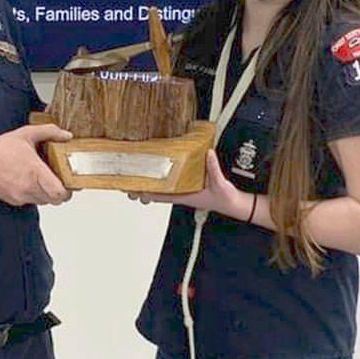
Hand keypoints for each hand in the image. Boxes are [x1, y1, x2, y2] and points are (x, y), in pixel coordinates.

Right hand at [0, 123, 73, 206]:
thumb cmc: (0, 150)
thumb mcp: (27, 134)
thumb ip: (49, 132)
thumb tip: (66, 135)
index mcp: (35, 172)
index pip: (60, 193)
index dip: (69, 190)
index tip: (70, 182)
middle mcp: (29, 187)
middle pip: (56, 200)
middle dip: (61, 192)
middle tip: (61, 181)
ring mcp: (22, 196)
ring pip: (45, 201)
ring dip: (48, 193)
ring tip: (45, 179)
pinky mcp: (15, 200)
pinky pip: (32, 201)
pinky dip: (35, 194)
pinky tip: (30, 181)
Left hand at [127, 150, 252, 220]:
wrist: (234, 204)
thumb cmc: (225, 198)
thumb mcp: (220, 183)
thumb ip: (214, 169)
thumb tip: (208, 153)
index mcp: (184, 195)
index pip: (160, 196)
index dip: (145, 193)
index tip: (132, 189)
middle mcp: (181, 193)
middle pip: (155, 192)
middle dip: (140, 188)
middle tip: (125, 182)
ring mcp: (184, 190)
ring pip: (161, 188)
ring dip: (149, 183)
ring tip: (135, 176)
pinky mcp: (189, 186)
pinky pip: (172, 183)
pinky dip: (162, 179)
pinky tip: (157, 173)